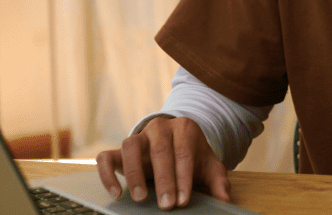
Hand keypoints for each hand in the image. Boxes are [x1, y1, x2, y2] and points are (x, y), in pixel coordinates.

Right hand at [96, 116, 229, 210]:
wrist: (175, 141)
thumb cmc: (192, 156)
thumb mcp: (208, 165)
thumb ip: (218, 180)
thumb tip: (224, 198)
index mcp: (184, 129)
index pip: (183, 152)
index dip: (183, 177)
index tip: (183, 200)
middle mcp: (159, 128)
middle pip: (159, 150)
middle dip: (163, 180)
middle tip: (166, 204)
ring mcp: (138, 136)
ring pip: (130, 146)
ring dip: (134, 173)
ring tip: (140, 198)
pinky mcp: (119, 149)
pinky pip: (106, 156)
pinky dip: (107, 174)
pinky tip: (116, 193)